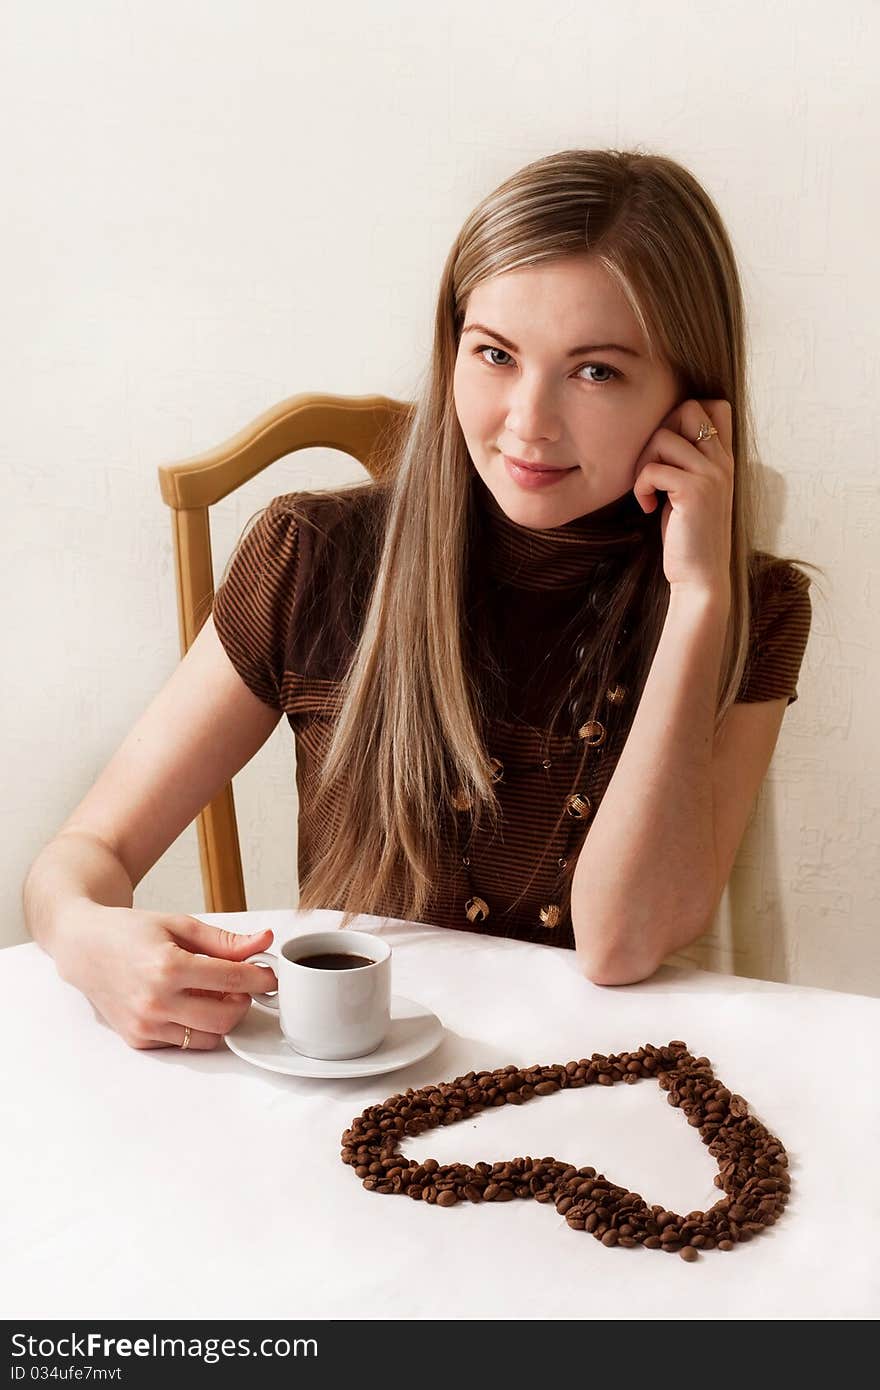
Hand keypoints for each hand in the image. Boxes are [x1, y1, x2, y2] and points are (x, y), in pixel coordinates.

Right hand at [55, 903, 277, 1050]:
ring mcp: (146, 1024)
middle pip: (226, 1017)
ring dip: (221, 1017)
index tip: (269, 975)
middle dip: (243, 1002)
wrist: (84, 947)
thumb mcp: (179, 925)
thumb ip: (225, 941)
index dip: (260, 978)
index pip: (233, 979)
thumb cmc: (129, 932)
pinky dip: (196, 1026)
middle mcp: (156, 1001)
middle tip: (241, 986)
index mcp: (168, 966)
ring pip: (208, 1037)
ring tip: (213, 993)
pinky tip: (189, 1003)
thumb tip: (264, 942)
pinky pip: (185, 1042)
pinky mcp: (139, 1039)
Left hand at [632, 398, 733, 599]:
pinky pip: (653, 469)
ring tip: (647, 490)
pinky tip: (647, 506)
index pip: (715, 406)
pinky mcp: (695, 491)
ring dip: (643, 463)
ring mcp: (712, 474)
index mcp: (724, 459)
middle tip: (651, 467)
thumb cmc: (688, 537)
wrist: (702, 578)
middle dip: (658, 432)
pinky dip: (641, 486)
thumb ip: (686, 463)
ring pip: (662, 437)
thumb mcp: (691, 492)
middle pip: (687, 408)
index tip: (667, 451)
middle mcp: (723, 461)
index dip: (683, 415)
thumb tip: (659, 435)